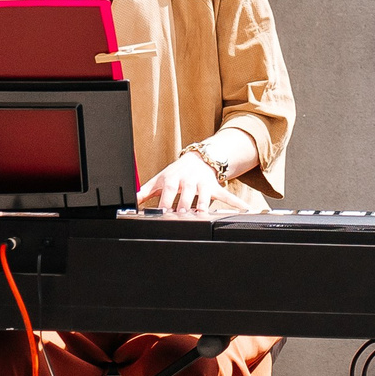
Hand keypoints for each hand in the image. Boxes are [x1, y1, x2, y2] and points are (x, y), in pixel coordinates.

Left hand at [137, 129, 262, 213]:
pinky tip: (245, 209)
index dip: (164, 202)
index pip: (168, 191)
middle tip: (181, 217)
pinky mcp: (215, 187)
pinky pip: (226, 195)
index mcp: (173, 179)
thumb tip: (129, 201)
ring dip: (203, 206)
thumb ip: (144, 192)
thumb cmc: (176, 172)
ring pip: (204, 197)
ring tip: (202, 216)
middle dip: (183, 206)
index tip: (161, 213)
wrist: (198, 158)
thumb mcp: (160, 179)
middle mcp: (188, 181)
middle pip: (186, 196)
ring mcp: (203, 184)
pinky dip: (236, 202)